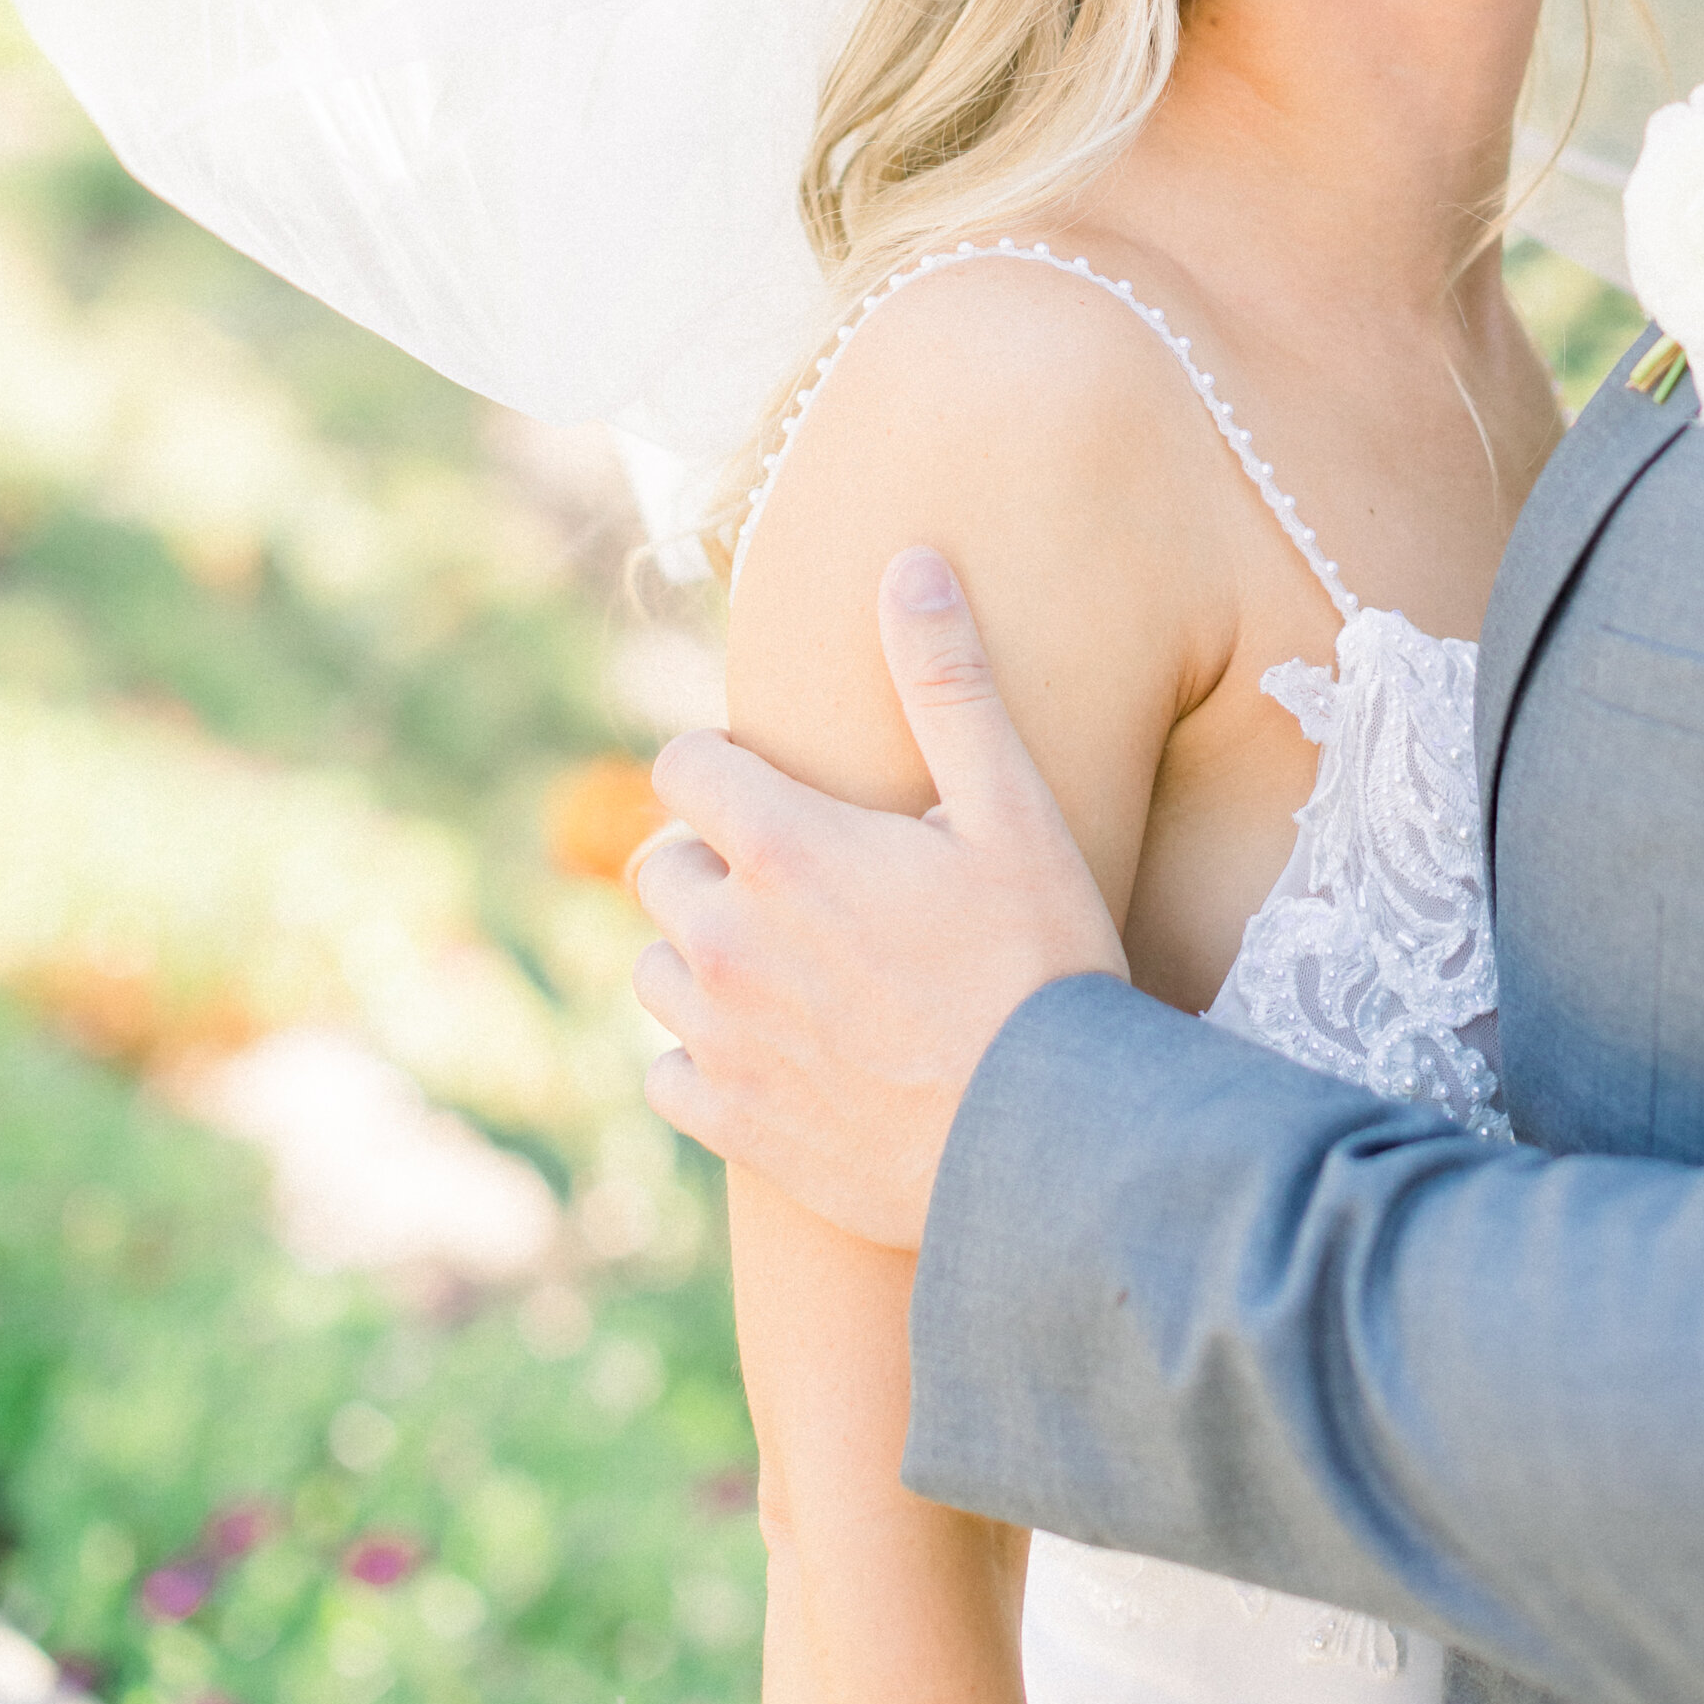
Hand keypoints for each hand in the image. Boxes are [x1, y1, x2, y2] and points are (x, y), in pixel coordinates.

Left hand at [633, 546, 1126, 1244]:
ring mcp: (721, 1040)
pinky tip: (778, 1048)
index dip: (727, 766)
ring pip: (655, 968)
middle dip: (712, 856)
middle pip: (655, 865)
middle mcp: (726, 940)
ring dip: (703, 954)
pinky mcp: (732, 1125)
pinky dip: (704, 1058)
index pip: (680, 766)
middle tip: (801, 876)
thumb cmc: (1041, 961)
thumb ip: (946, 682)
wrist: (1048, 1141)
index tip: (785, 787)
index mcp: (782, 847)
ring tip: (791, 961)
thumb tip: (910, 562)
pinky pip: (665, 1074)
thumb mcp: (1011, 807)